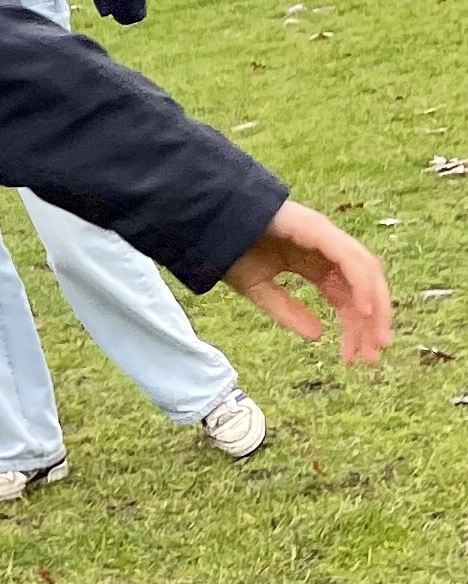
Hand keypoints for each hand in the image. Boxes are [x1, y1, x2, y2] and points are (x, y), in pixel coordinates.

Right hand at [224, 203, 391, 363]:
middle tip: (373, 356)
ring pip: (366, 272)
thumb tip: (319, 336)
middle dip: (372, 321)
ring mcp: (326, 236)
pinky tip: (363, 311)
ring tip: (375, 339)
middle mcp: (328, 249)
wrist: (209, 226)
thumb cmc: (230, 253)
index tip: (356, 357)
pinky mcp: (319, 230)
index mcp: (316, 263)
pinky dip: (362, 284)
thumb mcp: (260, 291)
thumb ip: (288, 312)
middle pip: (363, 286)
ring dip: (375, 306)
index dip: (355, 326)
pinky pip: (350, 259)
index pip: (347, 296)